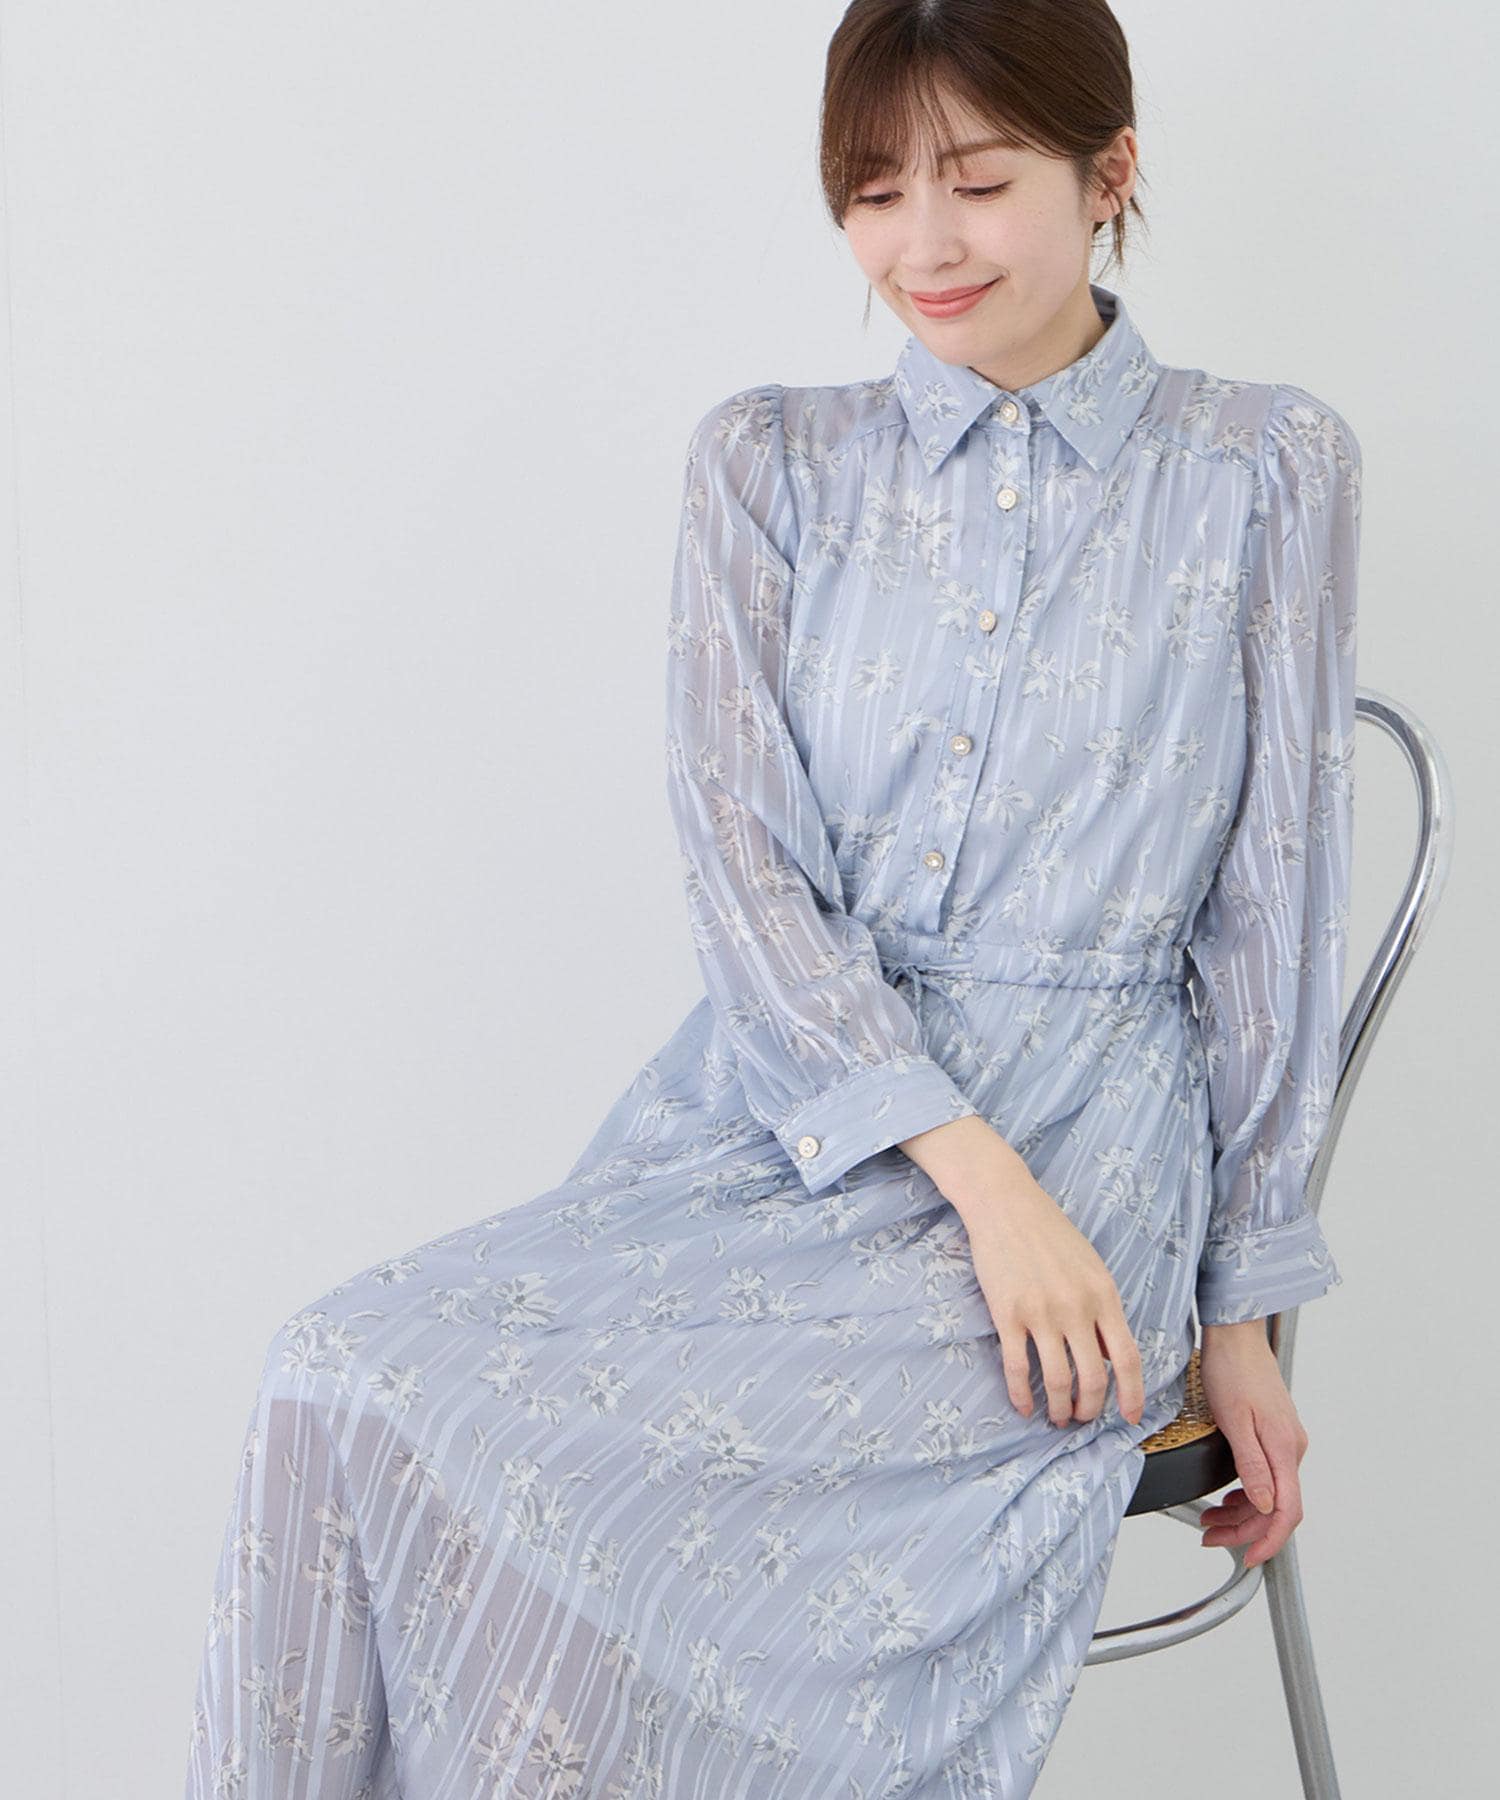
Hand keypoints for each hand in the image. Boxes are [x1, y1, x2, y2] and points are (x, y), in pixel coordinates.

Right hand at [903, 1117, 1144, 1428]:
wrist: (1005, 1204)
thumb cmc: (1050, 1233)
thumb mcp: (1091, 1267)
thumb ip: (1104, 1310)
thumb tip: (1113, 1357)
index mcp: (1104, 1295)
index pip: (1128, 1358)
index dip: (1132, 1394)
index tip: (1131, 1417)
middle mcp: (1076, 1308)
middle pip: (1094, 1377)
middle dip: (1090, 1408)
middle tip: (1081, 1418)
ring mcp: (1041, 1313)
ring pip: (1057, 1379)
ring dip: (1058, 1407)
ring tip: (1056, 1416)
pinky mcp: (1007, 1314)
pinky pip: (1017, 1368)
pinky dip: (1022, 1394)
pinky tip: (1024, 1406)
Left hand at [1197, 1321, 1309, 1568]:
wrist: (1235, 1335)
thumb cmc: (1232, 1368)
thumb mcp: (1234, 1421)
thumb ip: (1252, 1466)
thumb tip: (1266, 1506)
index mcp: (1284, 1448)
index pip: (1287, 1511)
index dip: (1269, 1540)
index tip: (1248, 1557)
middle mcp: (1291, 1448)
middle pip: (1276, 1507)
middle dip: (1244, 1529)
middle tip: (1210, 1536)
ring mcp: (1285, 1441)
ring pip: (1270, 1493)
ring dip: (1242, 1513)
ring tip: (1211, 1520)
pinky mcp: (1275, 1434)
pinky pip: (1267, 1476)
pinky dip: (1247, 1493)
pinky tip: (1228, 1497)